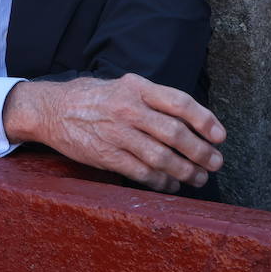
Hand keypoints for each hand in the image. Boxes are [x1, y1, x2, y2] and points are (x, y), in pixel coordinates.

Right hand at [2, 73, 224, 191]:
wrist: (51, 110)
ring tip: (199, 178)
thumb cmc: (92, 97)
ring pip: (162, 158)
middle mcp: (128, 109)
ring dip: (186, 171)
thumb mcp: (123, 86)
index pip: (180, 103)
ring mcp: (117, 134)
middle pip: (176, 134)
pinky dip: (162, 182)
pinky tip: (172, 185)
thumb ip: (152, 99)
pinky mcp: (106, 156)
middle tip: (215, 162)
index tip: (220, 136)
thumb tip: (190, 120)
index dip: (205, 121)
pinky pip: (142, 173)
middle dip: (201, 152)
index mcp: (137, 88)